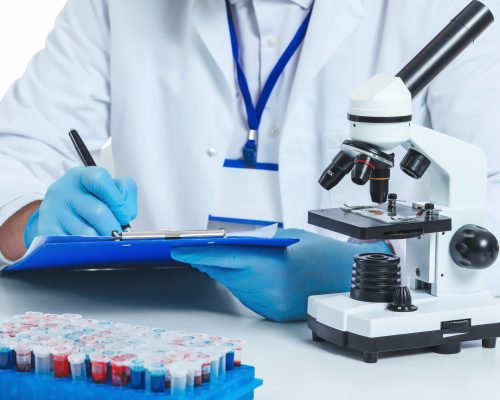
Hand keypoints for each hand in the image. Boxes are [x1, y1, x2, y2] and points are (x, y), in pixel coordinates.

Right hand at [24, 167, 136, 246]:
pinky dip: (87, 250)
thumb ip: (125, 193)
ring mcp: (52, 211)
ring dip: (102, 241)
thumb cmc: (91, 199)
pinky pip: (73, 246)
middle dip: (113, 227)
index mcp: (81, 176)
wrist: (60, 210)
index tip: (125, 216)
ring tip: (104, 241)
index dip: (118, 200)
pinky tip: (90, 247)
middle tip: (117, 235)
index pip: (100, 180)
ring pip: (87, 233)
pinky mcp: (47, 231)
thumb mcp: (109, 187)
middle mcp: (64, 190)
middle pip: (97, 212)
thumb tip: (127, 216)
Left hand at [171, 229, 389, 321]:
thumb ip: (255, 242)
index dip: (197, 253)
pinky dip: (240, 283)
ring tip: (220, 258)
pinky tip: (243, 273)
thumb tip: (229, 244)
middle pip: (223, 273)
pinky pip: (246, 296)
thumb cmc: (321, 252)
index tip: (178, 249)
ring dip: (225, 272)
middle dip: (208, 261)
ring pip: (233, 285)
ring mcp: (268, 303)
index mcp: (269, 264)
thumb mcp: (286, 237)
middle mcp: (265, 287)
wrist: (346, 277)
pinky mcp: (272, 313)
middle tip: (193, 251)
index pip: (223, 257)